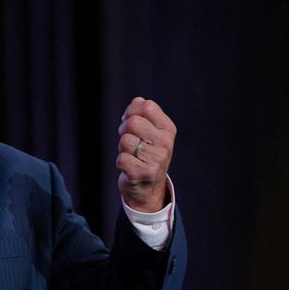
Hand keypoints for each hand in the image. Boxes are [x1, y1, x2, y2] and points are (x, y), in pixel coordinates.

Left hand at [117, 97, 176, 212]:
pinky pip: (121, 158)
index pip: (147, 106)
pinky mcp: (143, 173)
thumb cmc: (146, 155)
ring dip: (122, 148)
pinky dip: (120, 162)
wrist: (149, 188)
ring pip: (125, 141)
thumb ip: (143, 114)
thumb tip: (137, 101)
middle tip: (129, 140)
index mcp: (168, 129)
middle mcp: (165, 143)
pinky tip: (129, 167)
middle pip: (133, 122)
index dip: (132, 111)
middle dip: (124, 130)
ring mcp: (156, 159)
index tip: (131, 121)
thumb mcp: (151, 132)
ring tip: (131, 155)